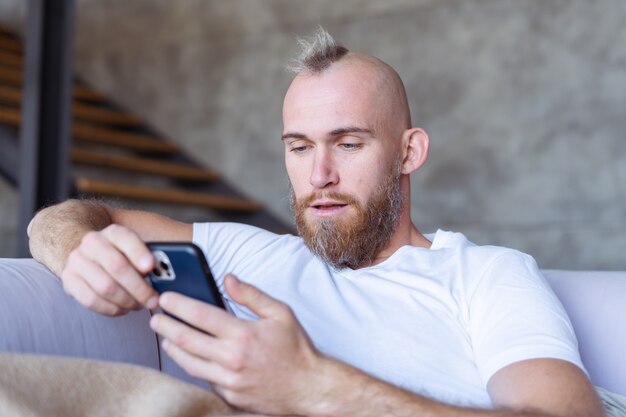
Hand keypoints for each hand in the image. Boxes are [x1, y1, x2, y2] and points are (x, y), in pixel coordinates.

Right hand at [61, 224, 158, 315]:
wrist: (87, 255)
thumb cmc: (120, 255)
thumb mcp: (134, 250)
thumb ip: (149, 258)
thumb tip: (164, 274)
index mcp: (113, 232)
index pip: (126, 238)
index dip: (139, 253)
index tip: (151, 267)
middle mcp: (92, 242)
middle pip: (117, 267)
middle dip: (139, 287)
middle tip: (153, 300)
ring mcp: (77, 260)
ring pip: (105, 286)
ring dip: (126, 301)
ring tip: (139, 305)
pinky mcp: (69, 279)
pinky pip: (91, 300)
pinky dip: (111, 309)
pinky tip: (123, 309)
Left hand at [150, 274, 321, 414]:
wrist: (309, 387)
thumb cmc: (296, 349)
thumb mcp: (280, 313)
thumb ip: (251, 295)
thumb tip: (228, 279)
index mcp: (243, 335)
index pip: (200, 316)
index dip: (178, 305)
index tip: (166, 299)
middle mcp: (231, 359)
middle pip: (185, 340)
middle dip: (165, 326)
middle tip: (156, 317)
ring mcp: (228, 381)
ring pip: (188, 363)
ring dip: (172, 348)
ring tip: (166, 336)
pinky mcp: (229, 396)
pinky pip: (204, 379)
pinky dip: (193, 366)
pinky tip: (190, 357)